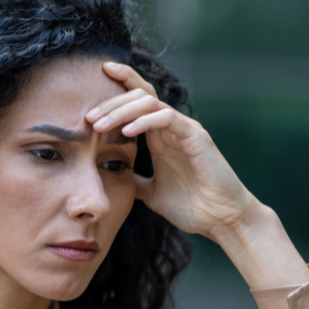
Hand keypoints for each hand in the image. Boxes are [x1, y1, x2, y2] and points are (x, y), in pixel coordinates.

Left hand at [85, 62, 256, 240]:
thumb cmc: (192, 207)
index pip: (137, 102)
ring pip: (150, 103)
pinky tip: (126, 132)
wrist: (220, 220)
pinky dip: (145, 121)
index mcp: (160, 136)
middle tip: (88, 117)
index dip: (118, 89)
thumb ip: (135, 180)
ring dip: (121, 111)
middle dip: (111, 103)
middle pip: (139, 96)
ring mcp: (184, 130)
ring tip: (99, 125)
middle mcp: (171, 127)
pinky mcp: (196, 137)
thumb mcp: (151, 193)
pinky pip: (167, 119)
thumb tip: (115, 178)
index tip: (91, 90)